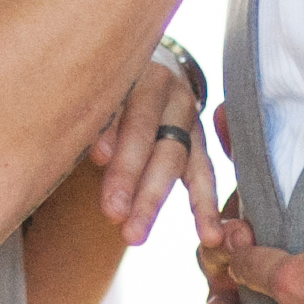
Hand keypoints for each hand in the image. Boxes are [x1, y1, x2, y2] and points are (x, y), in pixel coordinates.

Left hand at [84, 51, 212, 247]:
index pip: (120, 102)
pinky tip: (209, 235)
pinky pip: (203, 173)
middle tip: (112, 214)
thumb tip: (101, 154)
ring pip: (173, 159)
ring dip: (153, 200)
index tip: (98, 159)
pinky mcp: (198, 138)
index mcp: (132, 69)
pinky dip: (204, 205)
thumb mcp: (94, 91)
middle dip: (130, 176)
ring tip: (137, 235)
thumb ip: (97, 119)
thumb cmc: (104, 86)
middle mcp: (165, 88)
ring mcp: (186, 113)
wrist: (144, 68)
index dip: (111, 131)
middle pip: (148, 135)